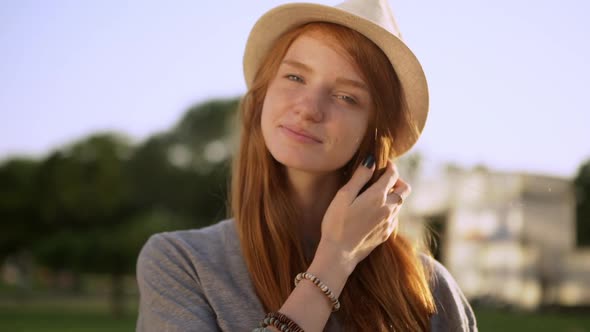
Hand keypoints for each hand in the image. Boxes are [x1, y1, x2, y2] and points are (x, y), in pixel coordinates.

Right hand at [318, 157, 410, 271]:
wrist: (339, 254)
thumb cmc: (336, 223)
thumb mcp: (343, 196)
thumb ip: (359, 177)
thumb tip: (371, 161)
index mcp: (378, 197)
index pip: (393, 174)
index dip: (390, 166)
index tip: (383, 164)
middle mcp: (388, 209)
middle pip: (404, 189)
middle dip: (396, 180)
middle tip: (382, 180)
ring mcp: (389, 223)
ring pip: (400, 204)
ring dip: (393, 196)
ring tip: (375, 197)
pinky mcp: (386, 234)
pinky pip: (394, 217)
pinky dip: (389, 210)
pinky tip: (373, 213)